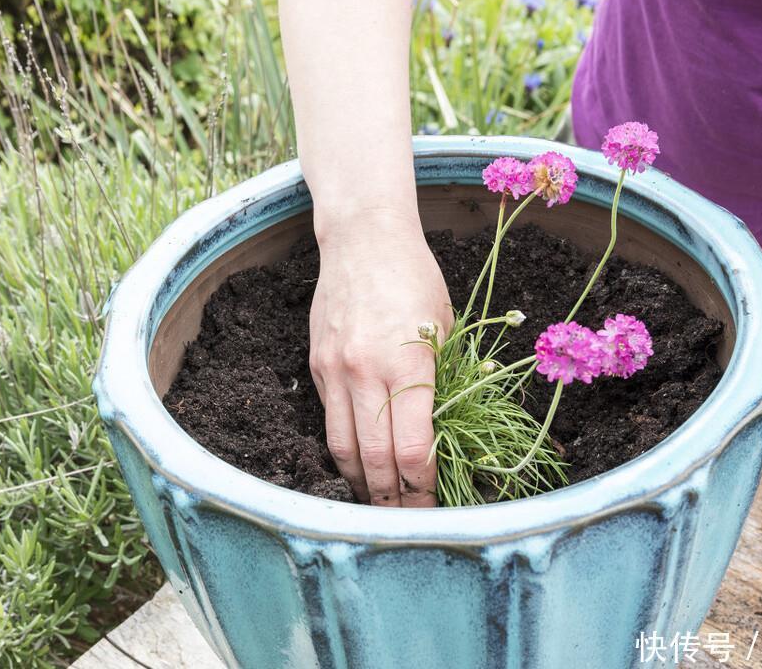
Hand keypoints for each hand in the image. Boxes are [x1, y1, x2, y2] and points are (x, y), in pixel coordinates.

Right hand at [309, 210, 452, 506]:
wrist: (362, 239)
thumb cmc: (416, 279)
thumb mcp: (444, 329)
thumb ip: (439, 381)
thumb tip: (443, 436)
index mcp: (408, 364)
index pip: (411, 448)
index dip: (422, 485)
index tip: (433, 502)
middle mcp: (366, 372)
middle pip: (373, 459)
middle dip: (390, 499)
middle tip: (404, 522)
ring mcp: (336, 371)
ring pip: (342, 448)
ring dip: (360, 483)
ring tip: (377, 505)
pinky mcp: (317, 367)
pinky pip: (330, 421)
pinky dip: (344, 449)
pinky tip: (358, 464)